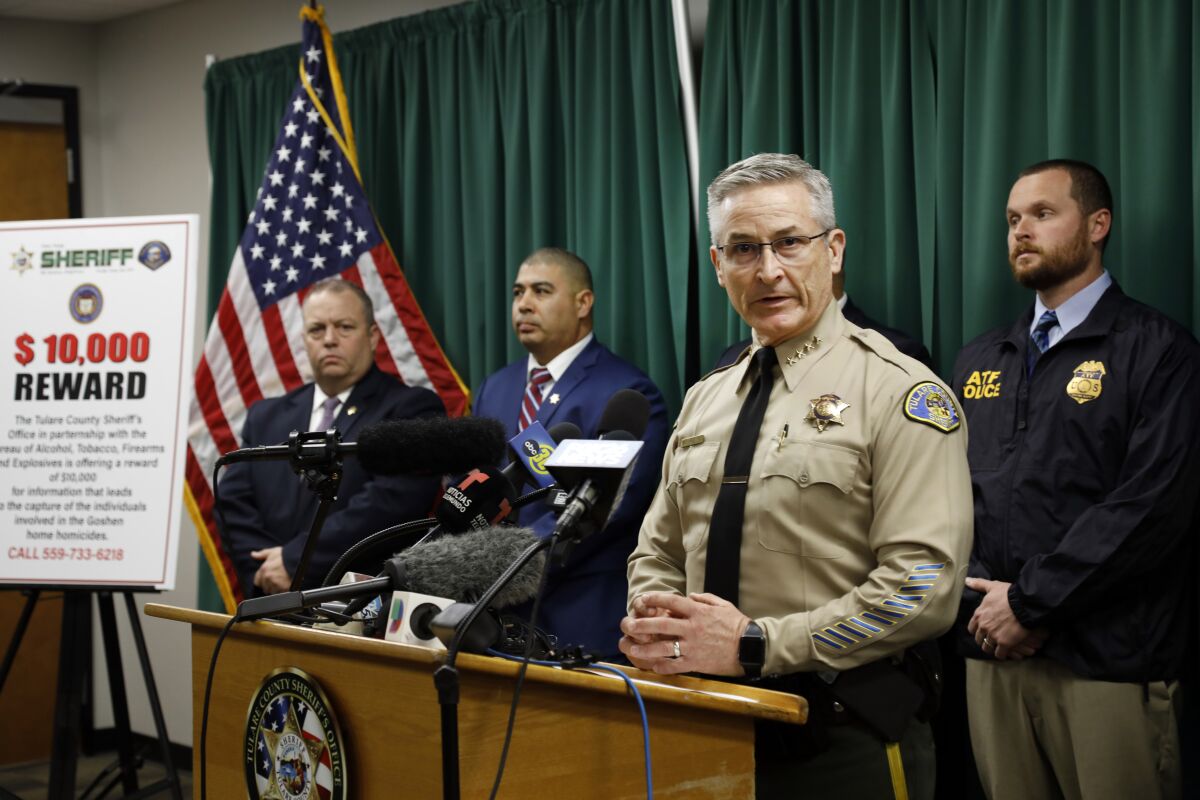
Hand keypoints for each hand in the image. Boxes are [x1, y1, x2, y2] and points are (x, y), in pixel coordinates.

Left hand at [251, 546, 290, 593]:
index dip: (262, 580)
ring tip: (283, 582)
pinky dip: (283, 591)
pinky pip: (281, 593)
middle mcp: (268, 578)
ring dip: (276, 589)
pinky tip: (286, 585)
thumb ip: (262, 554)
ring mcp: (275, 584)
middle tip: (278, 579)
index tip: (268, 578)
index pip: (257, 581)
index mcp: (264, 570)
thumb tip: (253, 554)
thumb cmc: (287, 555)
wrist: (299, 559)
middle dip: (269, 585)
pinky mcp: (284, 588)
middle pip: (265, 588)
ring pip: (272, 592)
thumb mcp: (273, 552)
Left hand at [619, 592, 749, 675]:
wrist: (750, 647)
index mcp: (698, 612)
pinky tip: (653, 667)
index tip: (643, 599)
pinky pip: (675, 666)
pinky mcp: (696, 663)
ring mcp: (693, 647)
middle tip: (628, 625)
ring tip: (632, 649)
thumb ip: (704, 598)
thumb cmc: (737, 625)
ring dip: (646, 649)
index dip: (655, 599)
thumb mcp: (722, 605)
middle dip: (643, 624)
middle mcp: (692, 629)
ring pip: (664, 648)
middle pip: (662, 625)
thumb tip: (689, 595)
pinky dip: (663, 667)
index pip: (671, 602)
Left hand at [965, 577, 1045, 660]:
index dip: (977, 630)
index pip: (972, 628)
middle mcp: (983, 626)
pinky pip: (999, 654)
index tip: (983, 630)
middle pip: (978, 639)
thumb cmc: (1009, 594)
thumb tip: (966, 580)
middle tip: (991, 640)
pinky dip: (1002, 654)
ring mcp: (993, 635)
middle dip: (984, 640)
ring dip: (991, 648)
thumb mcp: (992, 586)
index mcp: (979, 614)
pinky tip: (1006, 652)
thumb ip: (979, 584)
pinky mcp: (1004, 643)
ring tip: (997, 647)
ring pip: (987, 648)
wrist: (1024, 604)